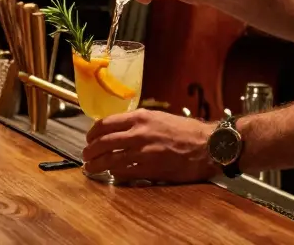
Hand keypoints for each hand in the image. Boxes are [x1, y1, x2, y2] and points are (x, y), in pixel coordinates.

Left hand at [82, 109, 218, 183]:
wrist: (207, 144)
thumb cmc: (185, 131)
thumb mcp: (158, 117)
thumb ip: (137, 123)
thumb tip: (117, 130)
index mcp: (140, 118)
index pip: (105, 124)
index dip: (92, 133)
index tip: (89, 139)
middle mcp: (139, 133)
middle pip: (103, 143)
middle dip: (90, 151)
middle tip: (86, 155)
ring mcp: (143, 153)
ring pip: (110, 159)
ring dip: (97, 165)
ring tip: (91, 168)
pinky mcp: (150, 169)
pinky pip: (125, 173)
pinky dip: (115, 174)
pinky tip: (112, 175)